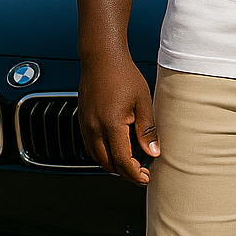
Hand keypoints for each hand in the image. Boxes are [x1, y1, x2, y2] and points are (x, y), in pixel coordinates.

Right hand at [77, 54, 158, 184]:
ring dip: (113, 164)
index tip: (146, 177)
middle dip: (125, 172)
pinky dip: (103, 154)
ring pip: (97, 158)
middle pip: (108, 164)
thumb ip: (147, 130)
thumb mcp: (143, 102)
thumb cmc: (123, 75)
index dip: (135, 173)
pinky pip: (90, 147)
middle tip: (141, 172)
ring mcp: (85, 126)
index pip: (123, 161)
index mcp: (111, 124)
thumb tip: (154, 152)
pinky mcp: (82, 121)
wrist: (101, 58)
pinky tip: (116, 149)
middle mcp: (94, 128)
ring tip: (131, 163)